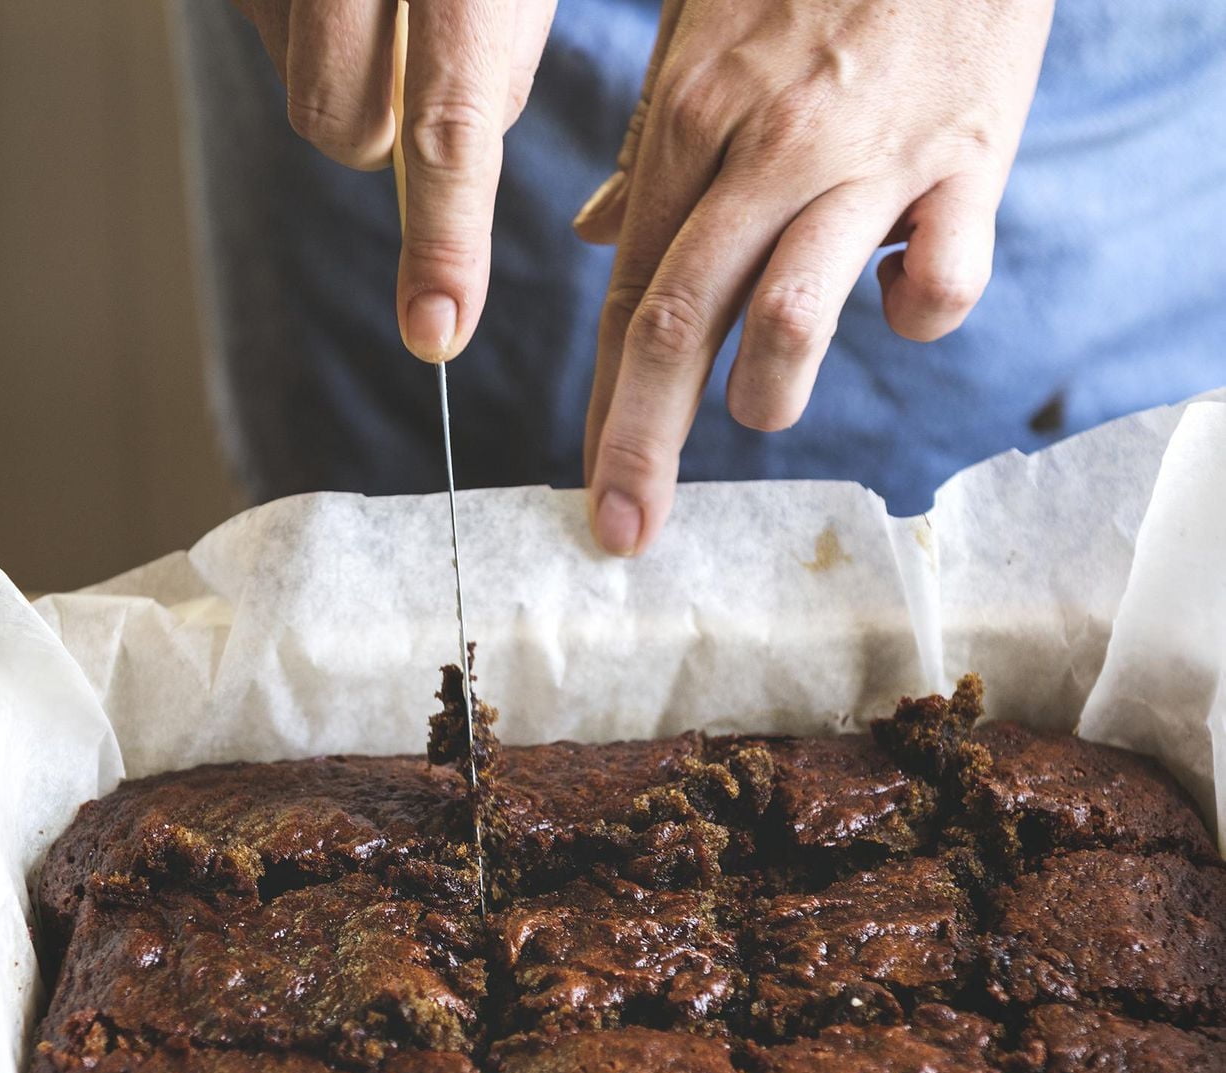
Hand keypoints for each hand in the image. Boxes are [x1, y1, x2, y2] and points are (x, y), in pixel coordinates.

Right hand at [238, 0, 555, 360]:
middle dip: (381, 134)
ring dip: (347, 78)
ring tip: (384, 1)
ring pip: (298, 89)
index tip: (435, 333)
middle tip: (415, 69)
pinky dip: (308, 34)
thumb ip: (494, 77)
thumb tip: (445, 190)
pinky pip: (267, 36)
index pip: (445, 131)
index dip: (443, 242)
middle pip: (340, 126)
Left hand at [574, 0, 1054, 555]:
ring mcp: (872, 152)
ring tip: (764, 404)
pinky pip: (942, 281)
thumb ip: (651, 152)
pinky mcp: (972, 153)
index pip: (632, 292)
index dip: (605, 405)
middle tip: (629, 528)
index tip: (595, 491)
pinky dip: (920, 319)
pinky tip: (906, 307)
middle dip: (645, 444)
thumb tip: (597, 241)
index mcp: (691, 115)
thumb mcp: (705, 34)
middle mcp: (770, 143)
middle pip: (683, 322)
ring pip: (794, 314)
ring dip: (769, 391)